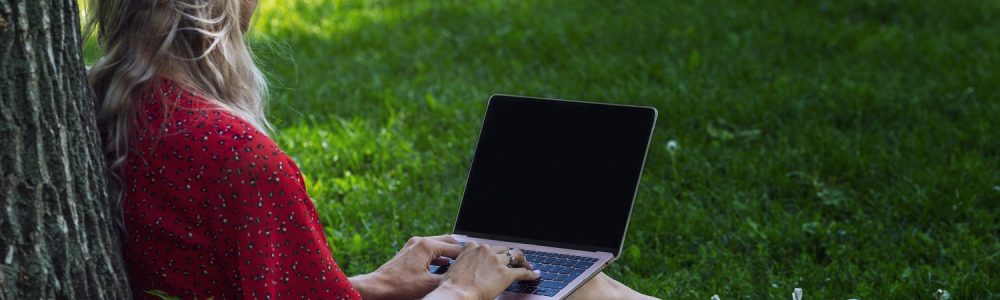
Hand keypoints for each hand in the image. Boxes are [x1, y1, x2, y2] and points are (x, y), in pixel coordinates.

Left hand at [350, 235, 462, 299]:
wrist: (377, 287)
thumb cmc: (400, 286)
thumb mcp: (430, 284)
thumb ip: (448, 278)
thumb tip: (461, 278)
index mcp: (427, 245)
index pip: (454, 248)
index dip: (467, 255)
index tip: (478, 259)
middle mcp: (420, 241)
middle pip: (447, 241)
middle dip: (459, 250)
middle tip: (471, 257)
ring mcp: (412, 245)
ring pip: (437, 245)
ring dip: (448, 253)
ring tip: (459, 263)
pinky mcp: (408, 252)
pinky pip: (428, 250)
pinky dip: (438, 256)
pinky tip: (443, 266)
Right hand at [426, 241, 540, 299]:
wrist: (456, 293)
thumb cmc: (451, 286)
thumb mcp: (455, 268)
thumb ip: (464, 264)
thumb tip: (467, 271)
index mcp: (471, 247)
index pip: (487, 247)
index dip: (494, 252)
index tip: (496, 256)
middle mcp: (485, 250)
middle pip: (503, 249)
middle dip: (510, 255)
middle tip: (515, 260)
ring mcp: (496, 261)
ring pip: (515, 256)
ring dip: (522, 261)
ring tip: (527, 265)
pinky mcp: (506, 274)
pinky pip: (522, 272)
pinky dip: (530, 273)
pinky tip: (535, 275)